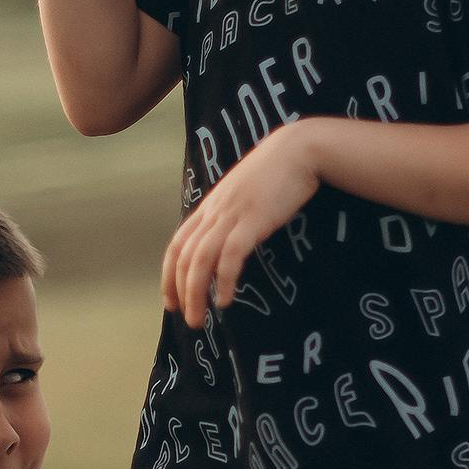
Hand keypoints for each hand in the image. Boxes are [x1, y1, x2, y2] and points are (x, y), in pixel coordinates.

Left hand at [162, 127, 322, 324]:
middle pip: (184, 257)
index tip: (171, 301)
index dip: (169, 275)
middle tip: (189, 320)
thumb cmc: (275, 172)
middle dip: (180, 292)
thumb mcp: (242, 193)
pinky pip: (230, 256)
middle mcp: (213, 213)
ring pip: (200, 260)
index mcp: (209, 207)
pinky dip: (223, 280)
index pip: (177, 244)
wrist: (298, 149)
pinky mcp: (253, 220)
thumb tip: (227, 238)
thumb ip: (230, 214)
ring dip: (196, 294)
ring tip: (200, 319)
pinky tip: (225, 300)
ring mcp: (231, 216)